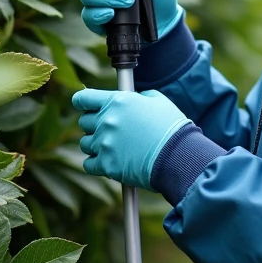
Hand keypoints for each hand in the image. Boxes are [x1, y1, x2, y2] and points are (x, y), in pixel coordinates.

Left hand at [72, 88, 190, 189]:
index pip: (83, 98)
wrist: (179, 155)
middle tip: (109, 131)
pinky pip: (88, 164)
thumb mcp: (158, 102)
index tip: (86, 108)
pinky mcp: (106, 165)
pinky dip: (96, 164)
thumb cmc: (172, 128)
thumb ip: (140, 97)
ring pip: (85, 144)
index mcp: (117, 101)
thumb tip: (135, 98)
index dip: (82, 103)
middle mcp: (107, 120)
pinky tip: (109, 162)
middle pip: (84, 122)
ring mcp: (105, 143)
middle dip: (94, 126)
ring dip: (96, 145)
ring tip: (112, 148)